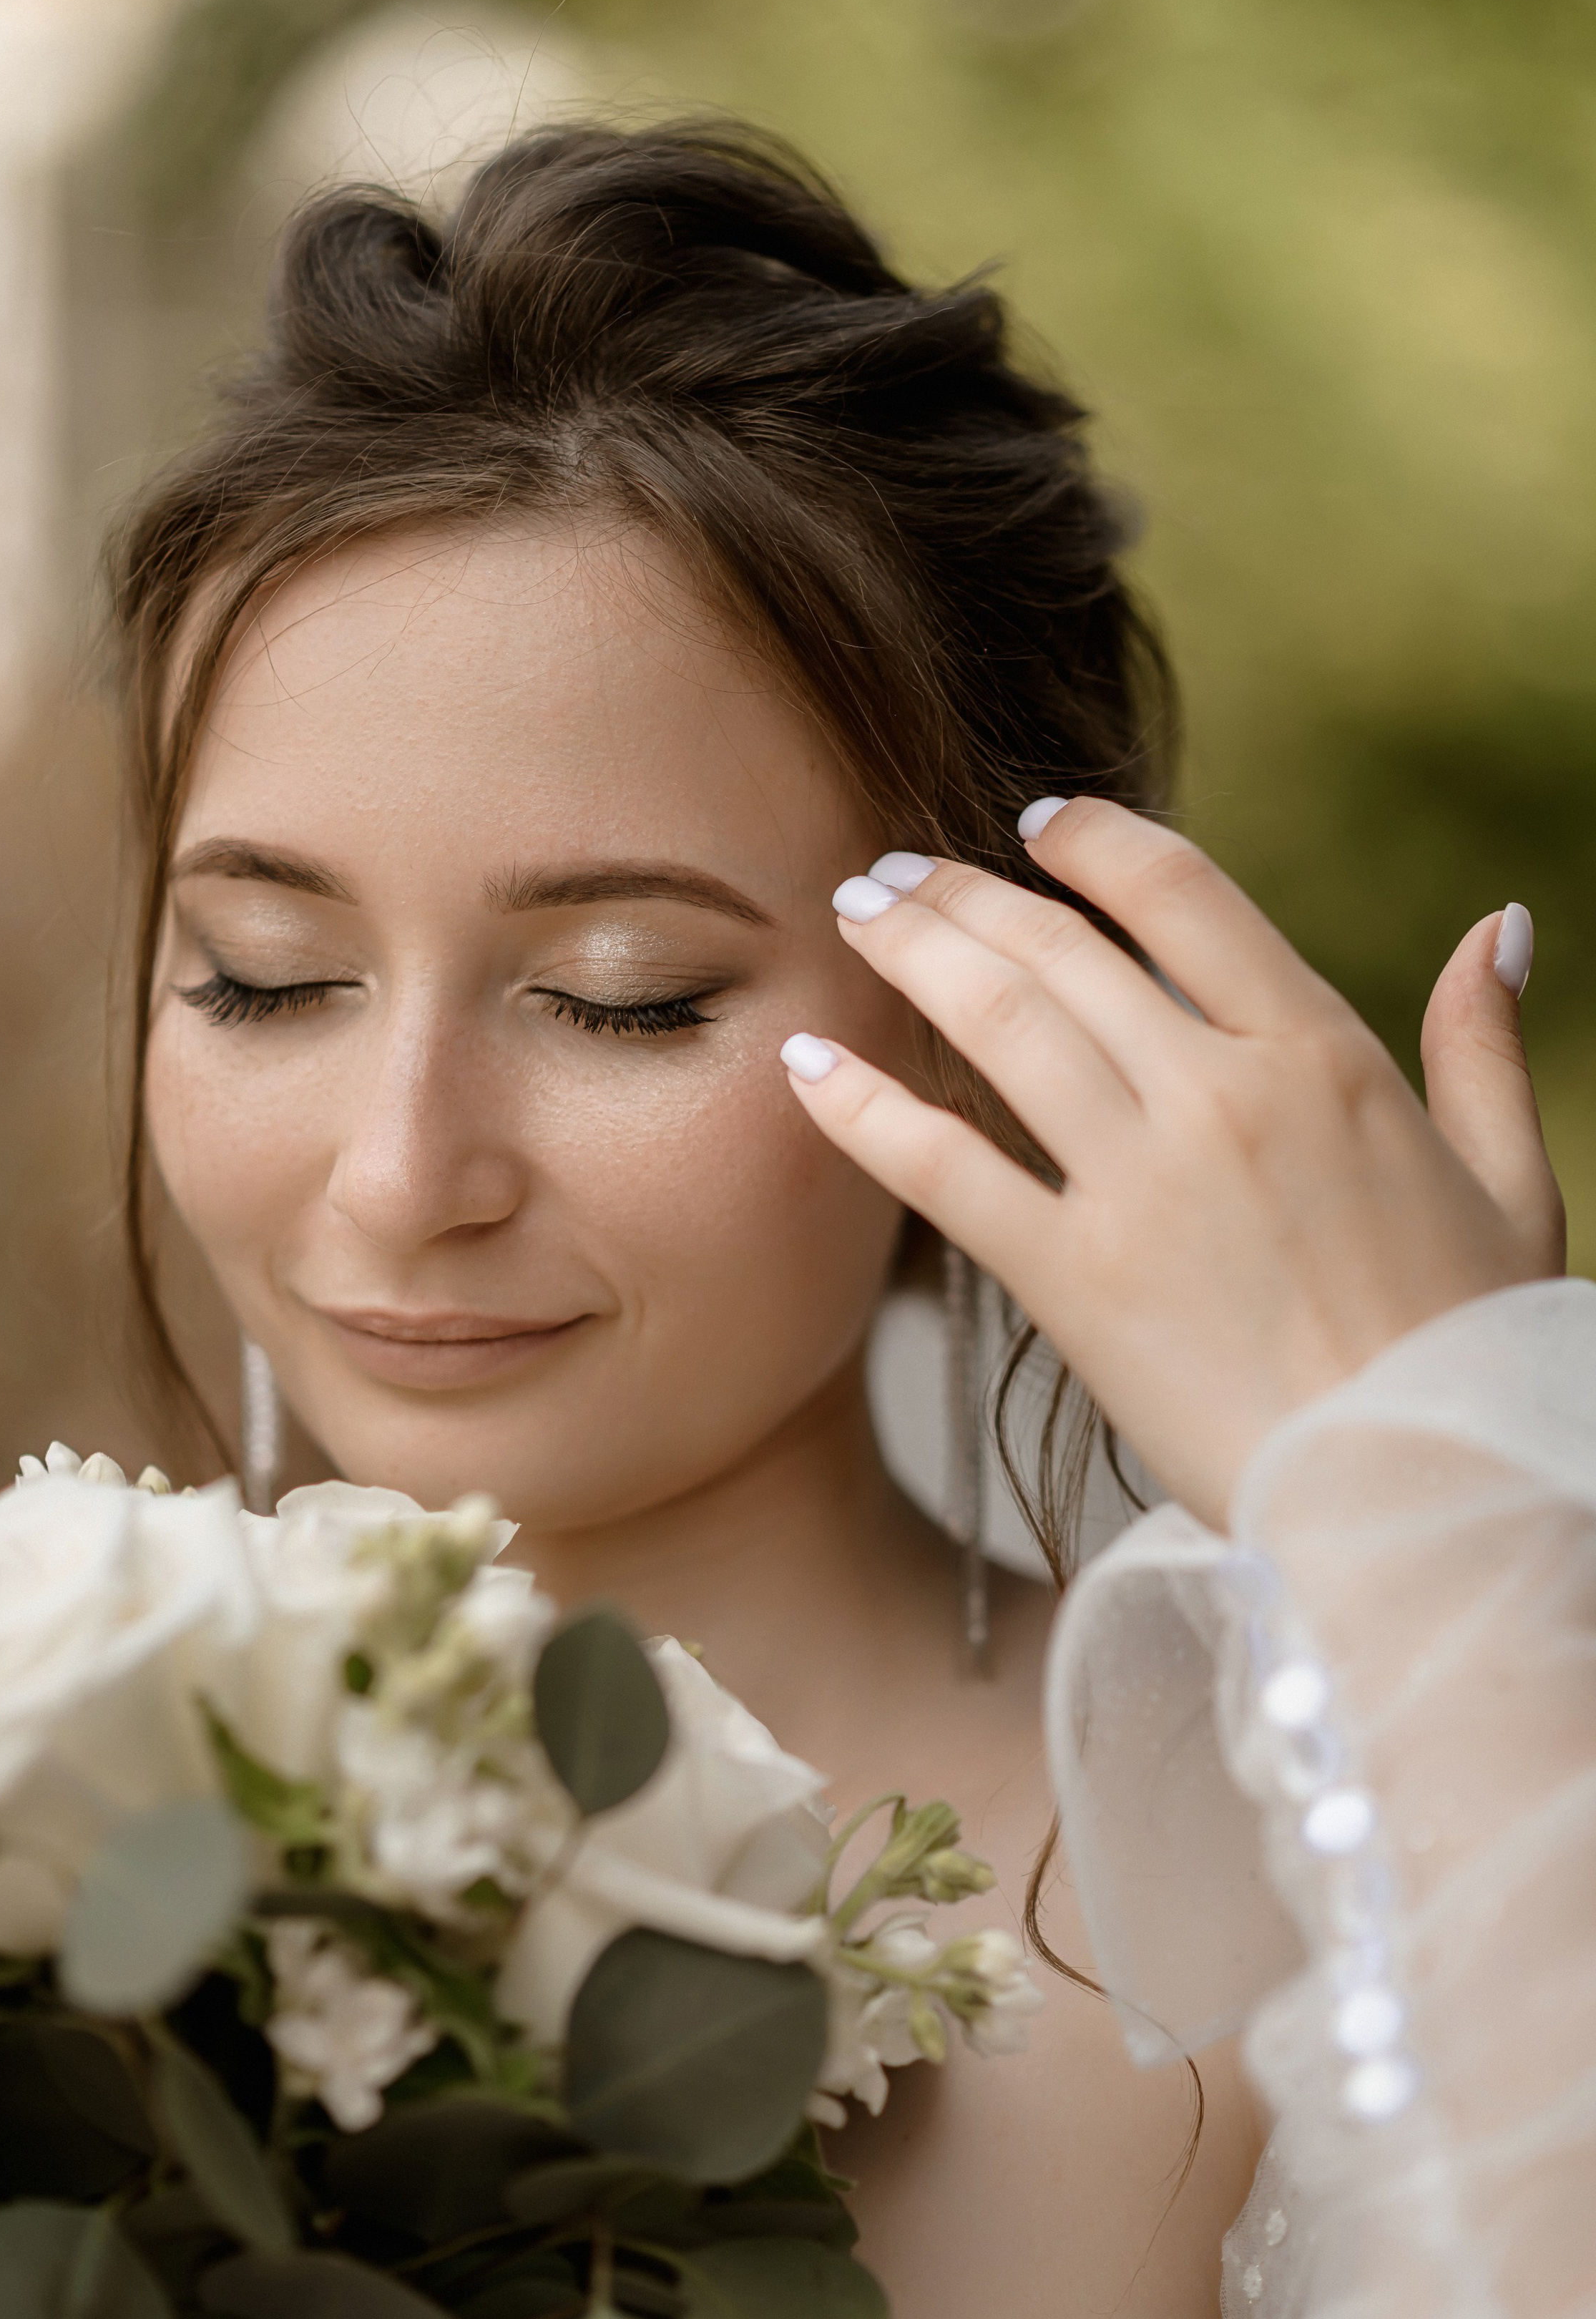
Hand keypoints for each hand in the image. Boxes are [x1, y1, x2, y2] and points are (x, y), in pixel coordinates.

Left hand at [781, 798, 1564, 1529]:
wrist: (1422, 1494)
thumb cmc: (1470, 1350)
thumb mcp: (1512, 1182)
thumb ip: (1481, 1047)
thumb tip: (1498, 924)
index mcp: (1324, 1056)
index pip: (1183, 896)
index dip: (1095, 842)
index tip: (1036, 824)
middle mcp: (1221, 1098)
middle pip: (1062, 952)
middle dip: (963, 896)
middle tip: (894, 870)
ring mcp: (1142, 1187)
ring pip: (998, 1027)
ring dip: (910, 955)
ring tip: (854, 916)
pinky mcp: (1075, 1284)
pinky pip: (944, 1172)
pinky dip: (864, 1110)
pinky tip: (805, 1065)